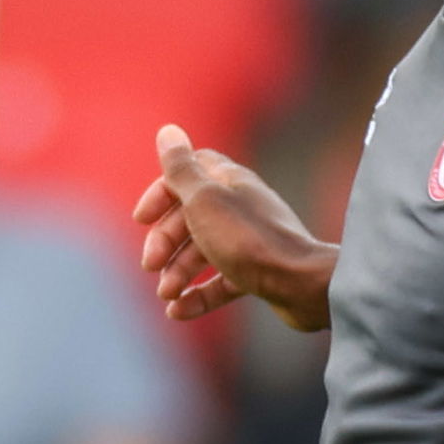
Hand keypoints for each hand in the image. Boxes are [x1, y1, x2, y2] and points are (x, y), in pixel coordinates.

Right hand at [134, 126, 332, 329]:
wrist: (301, 285)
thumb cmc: (248, 240)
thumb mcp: (204, 199)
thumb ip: (181, 169)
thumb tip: (168, 132)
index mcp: (229, 182)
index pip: (187, 174)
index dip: (161, 193)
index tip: (142, 219)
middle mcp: (241, 206)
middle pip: (190, 217)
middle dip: (165, 242)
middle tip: (150, 265)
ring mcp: (250, 240)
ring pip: (204, 252)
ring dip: (178, 273)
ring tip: (165, 295)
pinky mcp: (258, 271)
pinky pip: (221, 282)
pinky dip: (198, 296)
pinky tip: (178, 312)